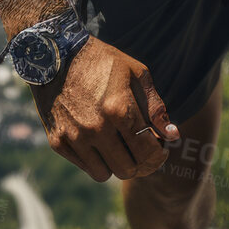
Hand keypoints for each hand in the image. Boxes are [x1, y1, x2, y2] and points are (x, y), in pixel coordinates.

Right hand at [29, 35, 177, 180]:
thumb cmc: (102, 61)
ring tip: (120, 146)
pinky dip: (95, 160)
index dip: (159, 156)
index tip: (161, 150)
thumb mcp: (136, 73)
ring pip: (104, 174)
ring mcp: (74, 137)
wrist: (56, 54)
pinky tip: (100, 142)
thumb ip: (155, 107)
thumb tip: (172, 135)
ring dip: (116, 164)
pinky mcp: (57, 141)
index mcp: (119, 109)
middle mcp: (96, 128)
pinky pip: (84, 166)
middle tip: (141, 151)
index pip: (147, 152)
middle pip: (127, 169)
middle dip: (140, 164)